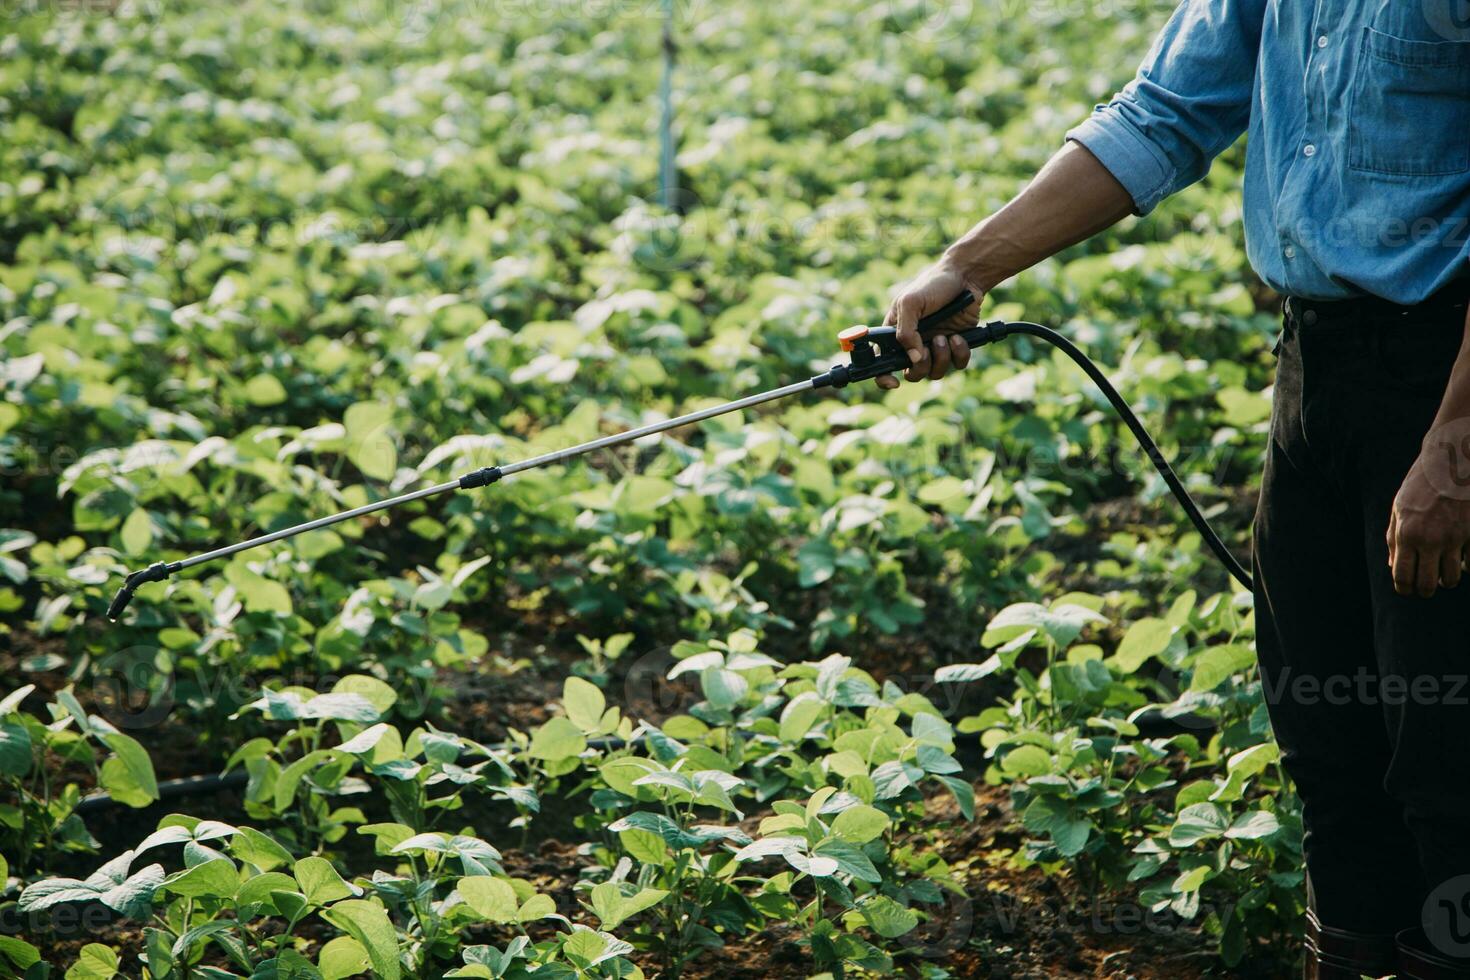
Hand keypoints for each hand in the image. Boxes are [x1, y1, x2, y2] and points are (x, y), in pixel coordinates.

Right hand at [876, 259, 984, 389]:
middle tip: (926, 350)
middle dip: (920, 367)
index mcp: (895, 334)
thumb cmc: (933, 285)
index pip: (883, 363)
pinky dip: (959, 353)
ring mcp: (935, 347)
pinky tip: (958, 336)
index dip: (883, 377)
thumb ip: (905, 332)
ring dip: (941, 358)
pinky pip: (957, 364)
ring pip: (935, 373)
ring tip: (945, 337)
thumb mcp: (911, 303)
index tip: (893, 381)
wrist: (966, 277)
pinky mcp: (956, 346)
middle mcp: (914, 344)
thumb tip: (913, 359)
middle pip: (912, 374)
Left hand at [1387, 442, 1469, 596]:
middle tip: (1426, 586)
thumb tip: (1393, 565)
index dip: (1404, 589)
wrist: (1452, 458)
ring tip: (1443, 572)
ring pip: (1452, 579)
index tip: (1407, 590)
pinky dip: (1468, 566)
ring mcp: (1455, 537)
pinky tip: (1463, 560)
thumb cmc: (1421, 483)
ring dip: (1447, 580)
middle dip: (1425, 590)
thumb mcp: (1399, 507)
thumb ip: (1394, 538)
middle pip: (1427, 585)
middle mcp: (1430, 539)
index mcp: (1407, 534)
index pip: (1403, 577)